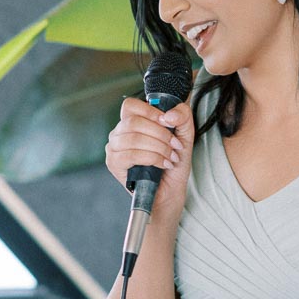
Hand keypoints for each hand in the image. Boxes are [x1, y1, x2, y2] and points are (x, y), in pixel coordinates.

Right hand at [105, 98, 194, 217]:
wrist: (170, 192)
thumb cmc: (173, 164)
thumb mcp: (184, 135)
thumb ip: (182, 117)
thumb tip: (169, 114)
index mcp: (132, 122)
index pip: (130, 105)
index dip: (150, 111)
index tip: (168, 122)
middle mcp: (119, 133)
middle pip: (134, 122)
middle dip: (160, 133)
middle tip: (174, 145)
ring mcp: (113, 148)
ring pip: (133, 138)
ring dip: (158, 147)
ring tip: (170, 157)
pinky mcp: (114, 164)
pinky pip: (131, 154)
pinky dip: (152, 158)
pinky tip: (163, 164)